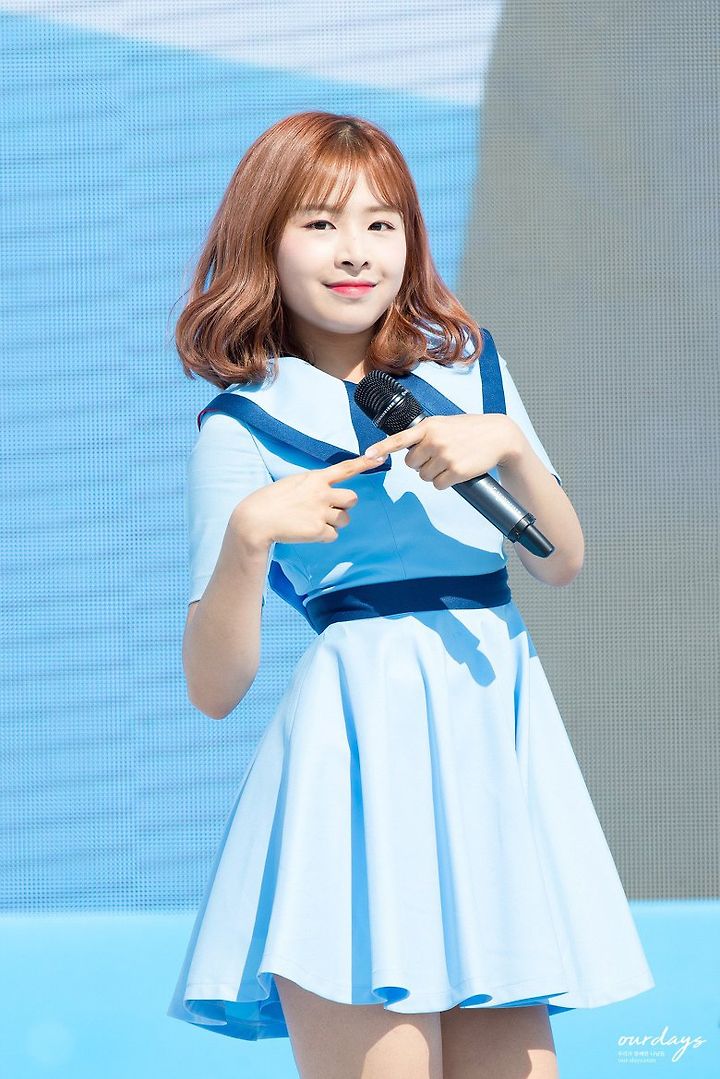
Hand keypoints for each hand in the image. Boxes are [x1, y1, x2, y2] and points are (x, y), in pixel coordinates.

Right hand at [230, 450, 387, 547]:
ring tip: (313, 521)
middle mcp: (322, 493)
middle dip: (344, 505)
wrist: (256, 519)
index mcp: (315, 478)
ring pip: (344, 519)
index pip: (345, 469)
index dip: (365, 464)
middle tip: (327, 509)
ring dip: (333, 522)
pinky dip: (324, 536)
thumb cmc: (271, 500)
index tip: (380, 457)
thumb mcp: (294, 483)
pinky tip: (308, 532)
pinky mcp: (318, 530)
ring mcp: (321, 512)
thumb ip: (313, 484)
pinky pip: (333, 535)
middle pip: (352, 499)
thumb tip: (326, 491)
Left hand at [364, 414, 521, 489]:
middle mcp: (435, 440)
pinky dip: (444, 482)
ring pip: (424, 477)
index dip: (382, 448)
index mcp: (429, 426)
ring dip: (433, 474)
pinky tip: (455, 472)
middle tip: (436, 457)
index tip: (367, 454)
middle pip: (411, 465)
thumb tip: (406, 451)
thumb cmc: (470, 429)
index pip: (400, 439)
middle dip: (420, 464)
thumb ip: (425, 433)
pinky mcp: (456, 471)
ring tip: (449, 462)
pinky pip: (438, 485)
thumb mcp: (444, 423)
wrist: (499, 435)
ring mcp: (446, 456)